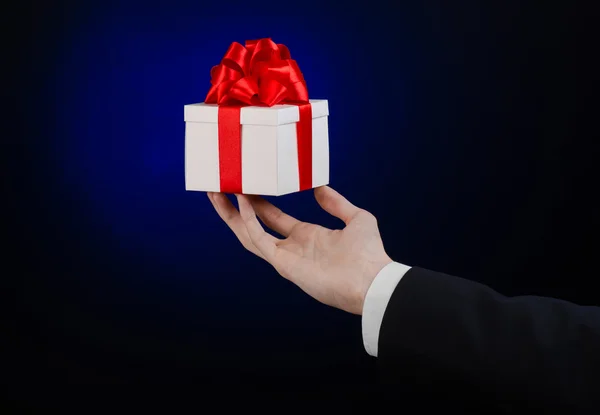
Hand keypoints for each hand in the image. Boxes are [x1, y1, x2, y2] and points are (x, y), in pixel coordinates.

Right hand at [207, 186, 391, 314]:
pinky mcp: (283, 264)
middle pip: (253, 225)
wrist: (373, 280)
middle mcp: (291, 246)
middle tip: (219, 188)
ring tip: (216, 193)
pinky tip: (243, 203)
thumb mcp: (356, 218)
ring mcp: (285, 257)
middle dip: (234, 207)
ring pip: (248, 234)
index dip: (257, 202)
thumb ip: (337, 203)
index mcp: (306, 236)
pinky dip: (249, 223)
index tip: (243, 185)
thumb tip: (320, 187)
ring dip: (231, 215)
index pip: (273, 217)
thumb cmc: (369, 254)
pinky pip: (260, 241)